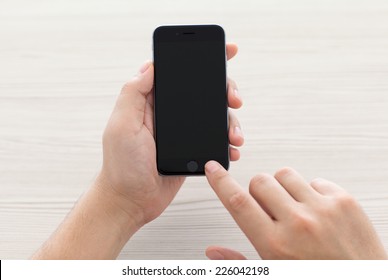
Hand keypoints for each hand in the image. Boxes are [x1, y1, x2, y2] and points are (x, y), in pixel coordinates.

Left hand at [96, 44, 243, 229]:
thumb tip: (150, 65)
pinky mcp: (192, 149)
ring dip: (230, 120)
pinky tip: (231, 148)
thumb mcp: (121, 125)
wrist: (131, 200)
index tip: (225, 52)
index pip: (178, 71)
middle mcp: (168, 113)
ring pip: (213, 115)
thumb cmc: (122, 166)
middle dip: (224, 90)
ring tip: (235, 135)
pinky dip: (226, 142)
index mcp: (151, 101)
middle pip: (204, 91)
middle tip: (234, 99)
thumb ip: (133, 93)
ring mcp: (182, 131)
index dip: (201, 59)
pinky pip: (214, 139)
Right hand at [204, 161, 387, 258]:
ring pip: (285, 175)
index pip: (238, 202)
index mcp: (275, 245)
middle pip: (260, 181)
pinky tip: (317, 213)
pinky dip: (311, 192)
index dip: (220, 181)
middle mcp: (299, 223)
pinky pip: (315, 180)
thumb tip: (213, 252)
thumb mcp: (272, 277)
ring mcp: (324, 209)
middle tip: (269, 209)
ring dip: (283, 189)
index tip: (213, 169)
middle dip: (258, 192)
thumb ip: (239, 262)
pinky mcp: (345, 201)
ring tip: (294, 210)